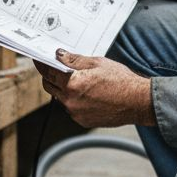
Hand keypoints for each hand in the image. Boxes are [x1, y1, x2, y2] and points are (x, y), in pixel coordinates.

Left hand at [36, 50, 156, 127]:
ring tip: (78, 81)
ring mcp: (76, 113)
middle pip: (49, 86)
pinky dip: (74, 100)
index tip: (39, 60)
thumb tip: (60, 55)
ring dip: (63, 89)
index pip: (48, 72)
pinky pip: (71, 108)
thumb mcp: (97, 63)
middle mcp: (70, 101)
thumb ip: (75, 60)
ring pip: (60, 98)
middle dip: (50, 76)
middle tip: (55, 68)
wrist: (138, 102)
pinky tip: (87, 94)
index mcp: (72, 84)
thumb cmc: (122, 81)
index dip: (42, 64)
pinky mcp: (82, 121)